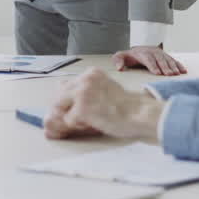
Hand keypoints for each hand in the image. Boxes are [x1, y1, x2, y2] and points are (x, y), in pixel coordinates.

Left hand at [44, 68, 163, 140]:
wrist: (139, 114)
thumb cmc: (126, 106)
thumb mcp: (105, 89)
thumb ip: (88, 89)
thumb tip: (64, 95)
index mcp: (91, 73)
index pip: (66, 84)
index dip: (69, 100)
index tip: (80, 108)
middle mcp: (84, 79)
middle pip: (59, 95)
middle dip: (64, 108)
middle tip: (81, 117)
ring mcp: (82, 92)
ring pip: (59, 107)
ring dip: (70, 116)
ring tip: (89, 119)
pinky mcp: (82, 108)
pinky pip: (67, 120)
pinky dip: (77, 125)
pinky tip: (93, 123)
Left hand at [112, 45, 186, 75]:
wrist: (138, 48)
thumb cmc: (130, 56)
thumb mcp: (121, 56)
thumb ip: (118, 60)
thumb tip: (119, 68)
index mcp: (142, 54)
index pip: (148, 59)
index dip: (153, 66)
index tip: (157, 73)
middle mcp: (153, 52)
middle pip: (160, 60)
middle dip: (165, 67)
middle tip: (169, 75)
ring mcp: (161, 54)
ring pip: (168, 60)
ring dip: (173, 67)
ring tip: (177, 74)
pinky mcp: (166, 57)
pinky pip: (174, 60)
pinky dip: (179, 65)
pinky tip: (183, 71)